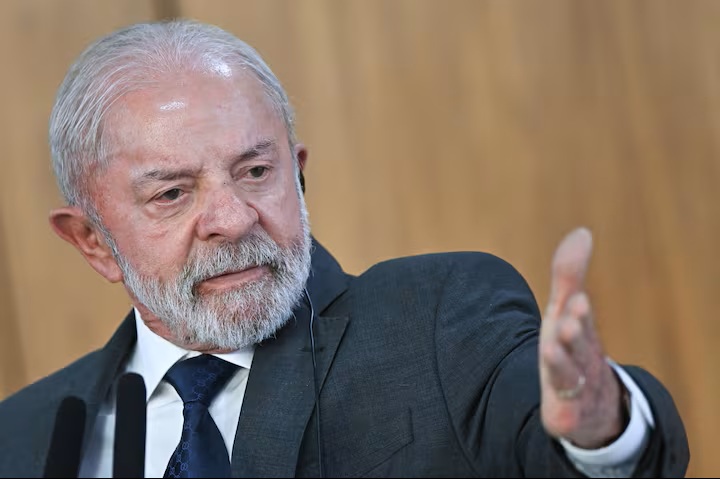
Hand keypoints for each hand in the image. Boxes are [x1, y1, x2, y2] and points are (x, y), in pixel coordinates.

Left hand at [539, 227, 626, 447]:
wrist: (592, 403)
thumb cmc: (575, 347)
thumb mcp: (567, 311)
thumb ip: (569, 275)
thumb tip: (582, 232)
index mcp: (580, 332)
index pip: (580, 319)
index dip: (578, 311)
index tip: (575, 299)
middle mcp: (583, 358)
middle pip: (579, 346)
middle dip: (574, 334)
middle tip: (566, 322)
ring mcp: (577, 387)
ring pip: (570, 377)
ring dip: (562, 364)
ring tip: (549, 350)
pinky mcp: (566, 414)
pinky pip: (565, 416)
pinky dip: (563, 415)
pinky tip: (556, 419)